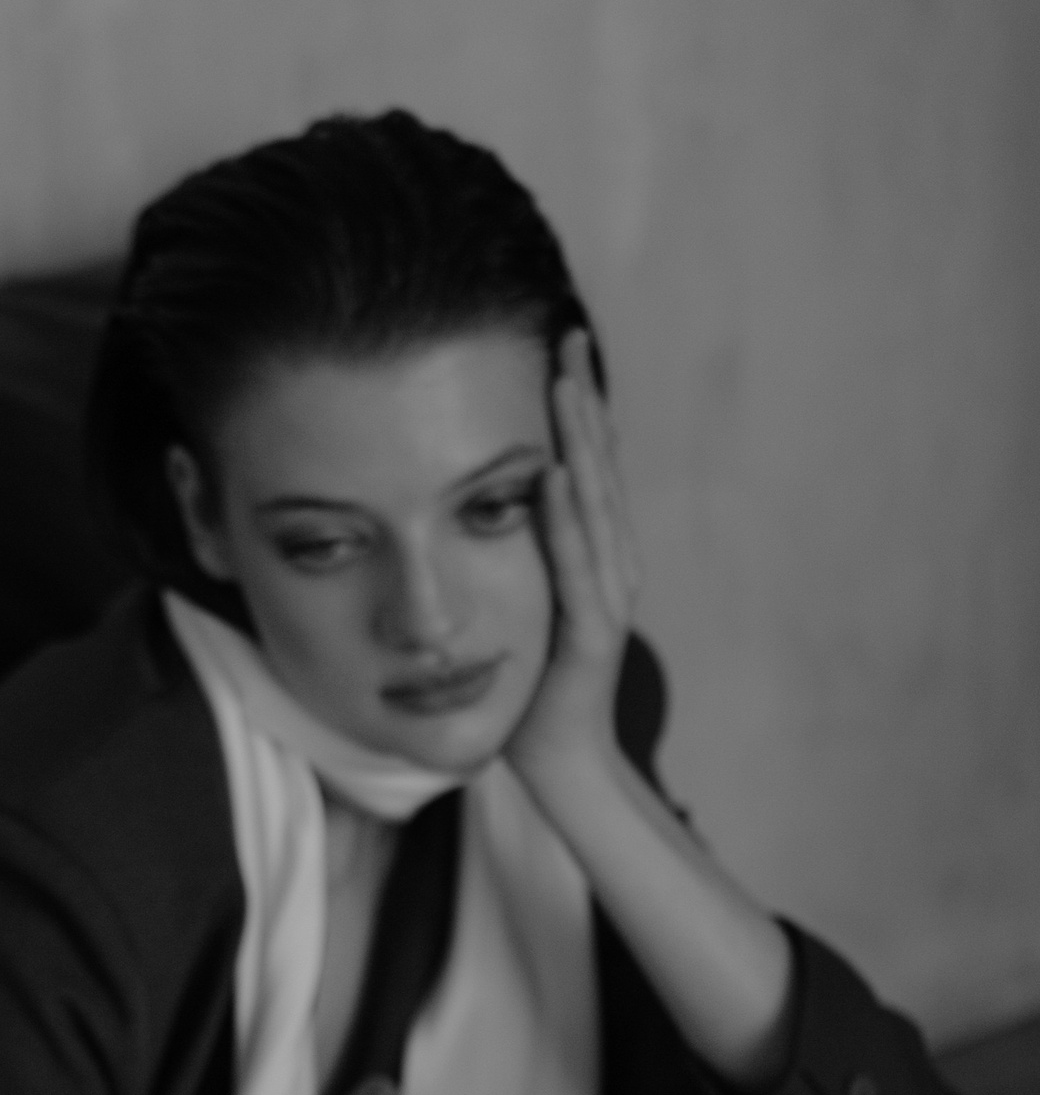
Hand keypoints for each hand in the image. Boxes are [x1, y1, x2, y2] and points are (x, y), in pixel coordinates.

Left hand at [505, 326, 641, 804]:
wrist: (554, 760)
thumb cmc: (529, 685)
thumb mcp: (517, 601)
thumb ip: (515, 554)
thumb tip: (485, 500)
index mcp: (592, 554)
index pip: (586, 464)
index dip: (574, 406)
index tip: (555, 345)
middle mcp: (609, 564)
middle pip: (599, 466)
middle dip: (582, 400)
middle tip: (565, 334)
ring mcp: (606, 597)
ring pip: (596, 504)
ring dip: (581, 441)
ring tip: (563, 383)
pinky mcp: (592, 633)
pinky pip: (579, 566)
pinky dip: (569, 519)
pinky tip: (557, 475)